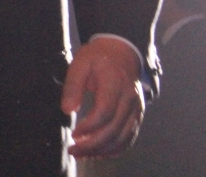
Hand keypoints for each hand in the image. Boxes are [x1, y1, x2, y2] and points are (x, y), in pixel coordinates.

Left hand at [61, 38, 144, 159]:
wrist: (122, 51)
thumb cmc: (98, 57)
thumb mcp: (80, 63)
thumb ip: (73, 85)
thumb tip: (68, 110)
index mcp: (115, 82)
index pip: (105, 112)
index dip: (89, 127)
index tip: (74, 133)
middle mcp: (130, 97)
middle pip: (114, 129)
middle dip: (93, 144)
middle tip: (74, 150)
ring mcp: (137, 107)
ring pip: (123, 137)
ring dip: (103, 150)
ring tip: (83, 154)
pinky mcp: (137, 114)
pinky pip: (130, 137)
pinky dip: (116, 149)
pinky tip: (100, 153)